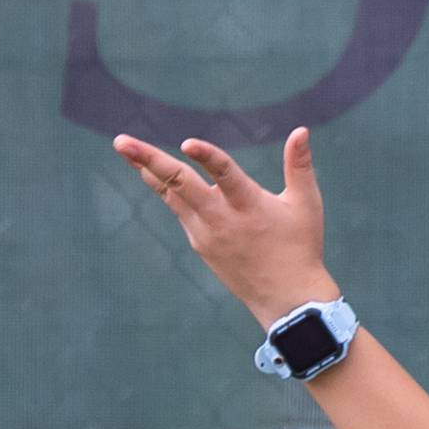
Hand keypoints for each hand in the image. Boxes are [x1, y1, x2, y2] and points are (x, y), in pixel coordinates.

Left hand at [108, 127, 334, 324]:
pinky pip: (178, 209)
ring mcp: (205, 233)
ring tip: (125, 147)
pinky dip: (165, 188)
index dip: (207, 158)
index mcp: (250, 206)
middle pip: (179, 184)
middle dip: (149, 160)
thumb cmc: (301, 246)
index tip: (188, 144)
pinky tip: (149, 172)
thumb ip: (299, 165)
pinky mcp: (200, 243)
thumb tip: (301, 130)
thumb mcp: (306, 204)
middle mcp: (221, 219)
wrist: (286, 299)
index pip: (225, 175)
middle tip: (122, 140)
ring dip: (147, 170)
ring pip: (171, 195)